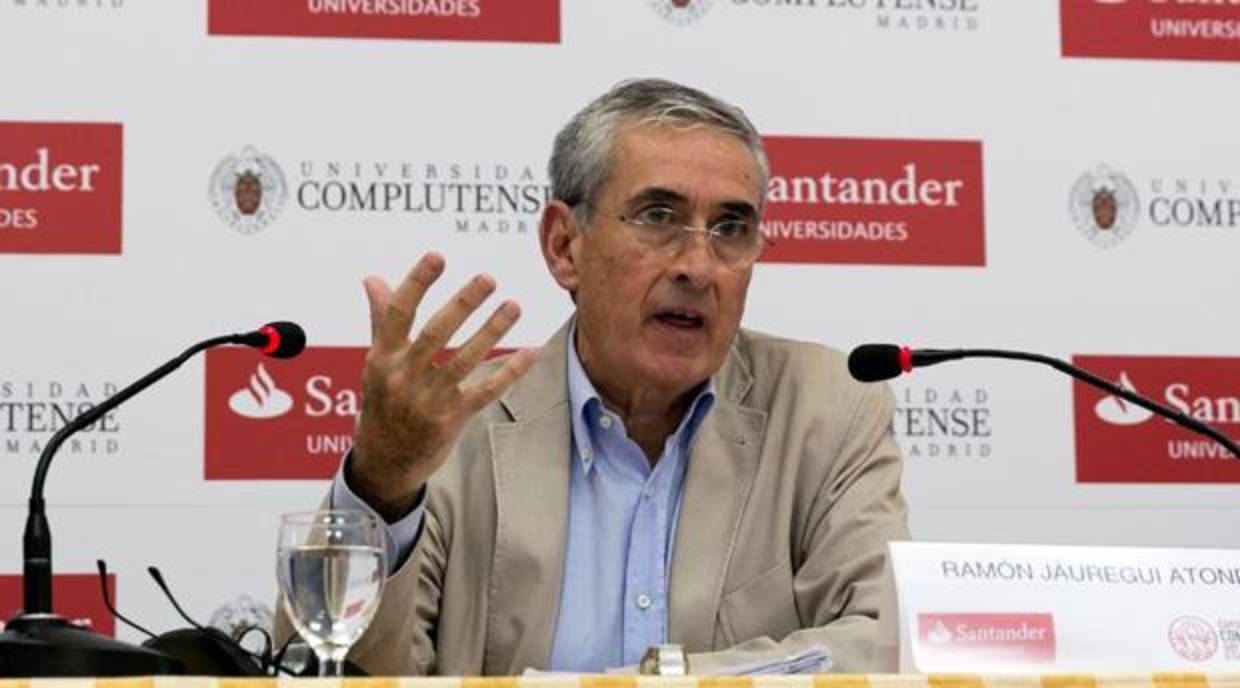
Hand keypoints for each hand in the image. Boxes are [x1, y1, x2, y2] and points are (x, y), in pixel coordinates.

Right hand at [350, 252, 536, 520]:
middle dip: (463, 304)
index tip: (437, 256)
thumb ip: (380, 320)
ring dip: (492, 331)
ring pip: (465, 360)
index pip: (399, 313)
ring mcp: (428, 400)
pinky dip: (510, 372)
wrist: (385, 461)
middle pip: (436, 333)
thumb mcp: (375, 363)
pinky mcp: (451, 419)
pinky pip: (486, 391)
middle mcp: (403, 377)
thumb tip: (373, 279)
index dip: (417, 283)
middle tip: (488, 278)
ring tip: (513, 305)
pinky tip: (531, 351)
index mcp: (382, 357)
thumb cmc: (383, 402)